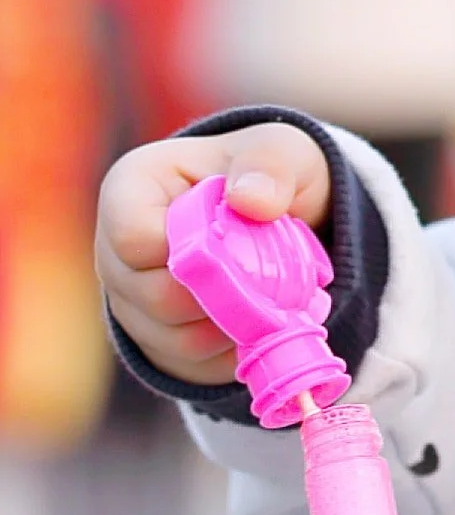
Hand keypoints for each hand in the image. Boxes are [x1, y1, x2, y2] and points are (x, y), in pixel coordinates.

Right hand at [96, 123, 331, 384]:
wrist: (276, 217)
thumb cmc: (265, 175)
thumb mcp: (280, 151)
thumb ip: (270, 165)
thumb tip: (252, 201)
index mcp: (131, 190)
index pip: (135, 239)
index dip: (192, 251)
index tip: (239, 243)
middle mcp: (115, 250)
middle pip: (154, 298)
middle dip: (222, 293)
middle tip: (269, 277)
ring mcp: (131, 299)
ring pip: (176, 339)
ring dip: (234, 325)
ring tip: (270, 295)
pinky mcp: (157, 339)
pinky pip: (195, 364)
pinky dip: (236, 350)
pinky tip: (259, 320)